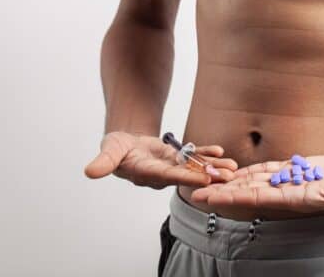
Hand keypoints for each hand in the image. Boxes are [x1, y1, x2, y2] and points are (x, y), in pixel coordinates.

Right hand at [84, 131, 237, 188]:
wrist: (123, 143)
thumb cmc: (115, 148)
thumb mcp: (109, 151)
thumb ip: (104, 162)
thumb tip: (90, 172)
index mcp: (147, 173)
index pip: (168, 177)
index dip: (185, 178)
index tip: (203, 180)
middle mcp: (163, 173)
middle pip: (188, 176)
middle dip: (208, 177)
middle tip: (228, 179)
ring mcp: (172, 166)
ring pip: (195, 168)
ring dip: (214, 168)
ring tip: (233, 169)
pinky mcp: (177, 157)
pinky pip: (194, 156)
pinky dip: (207, 154)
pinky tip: (221, 152)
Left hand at [190, 155, 323, 237]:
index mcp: (300, 199)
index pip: (259, 198)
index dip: (233, 197)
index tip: (211, 197)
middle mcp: (291, 192)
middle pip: (249, 189)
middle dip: (222, 189)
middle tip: (194, 186)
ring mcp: (294, 180)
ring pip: (256, 178)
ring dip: (232, 178)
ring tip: (208, 176)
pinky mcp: (300, 168)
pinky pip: (270, 168)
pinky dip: (251, 168)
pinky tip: (236, 167)